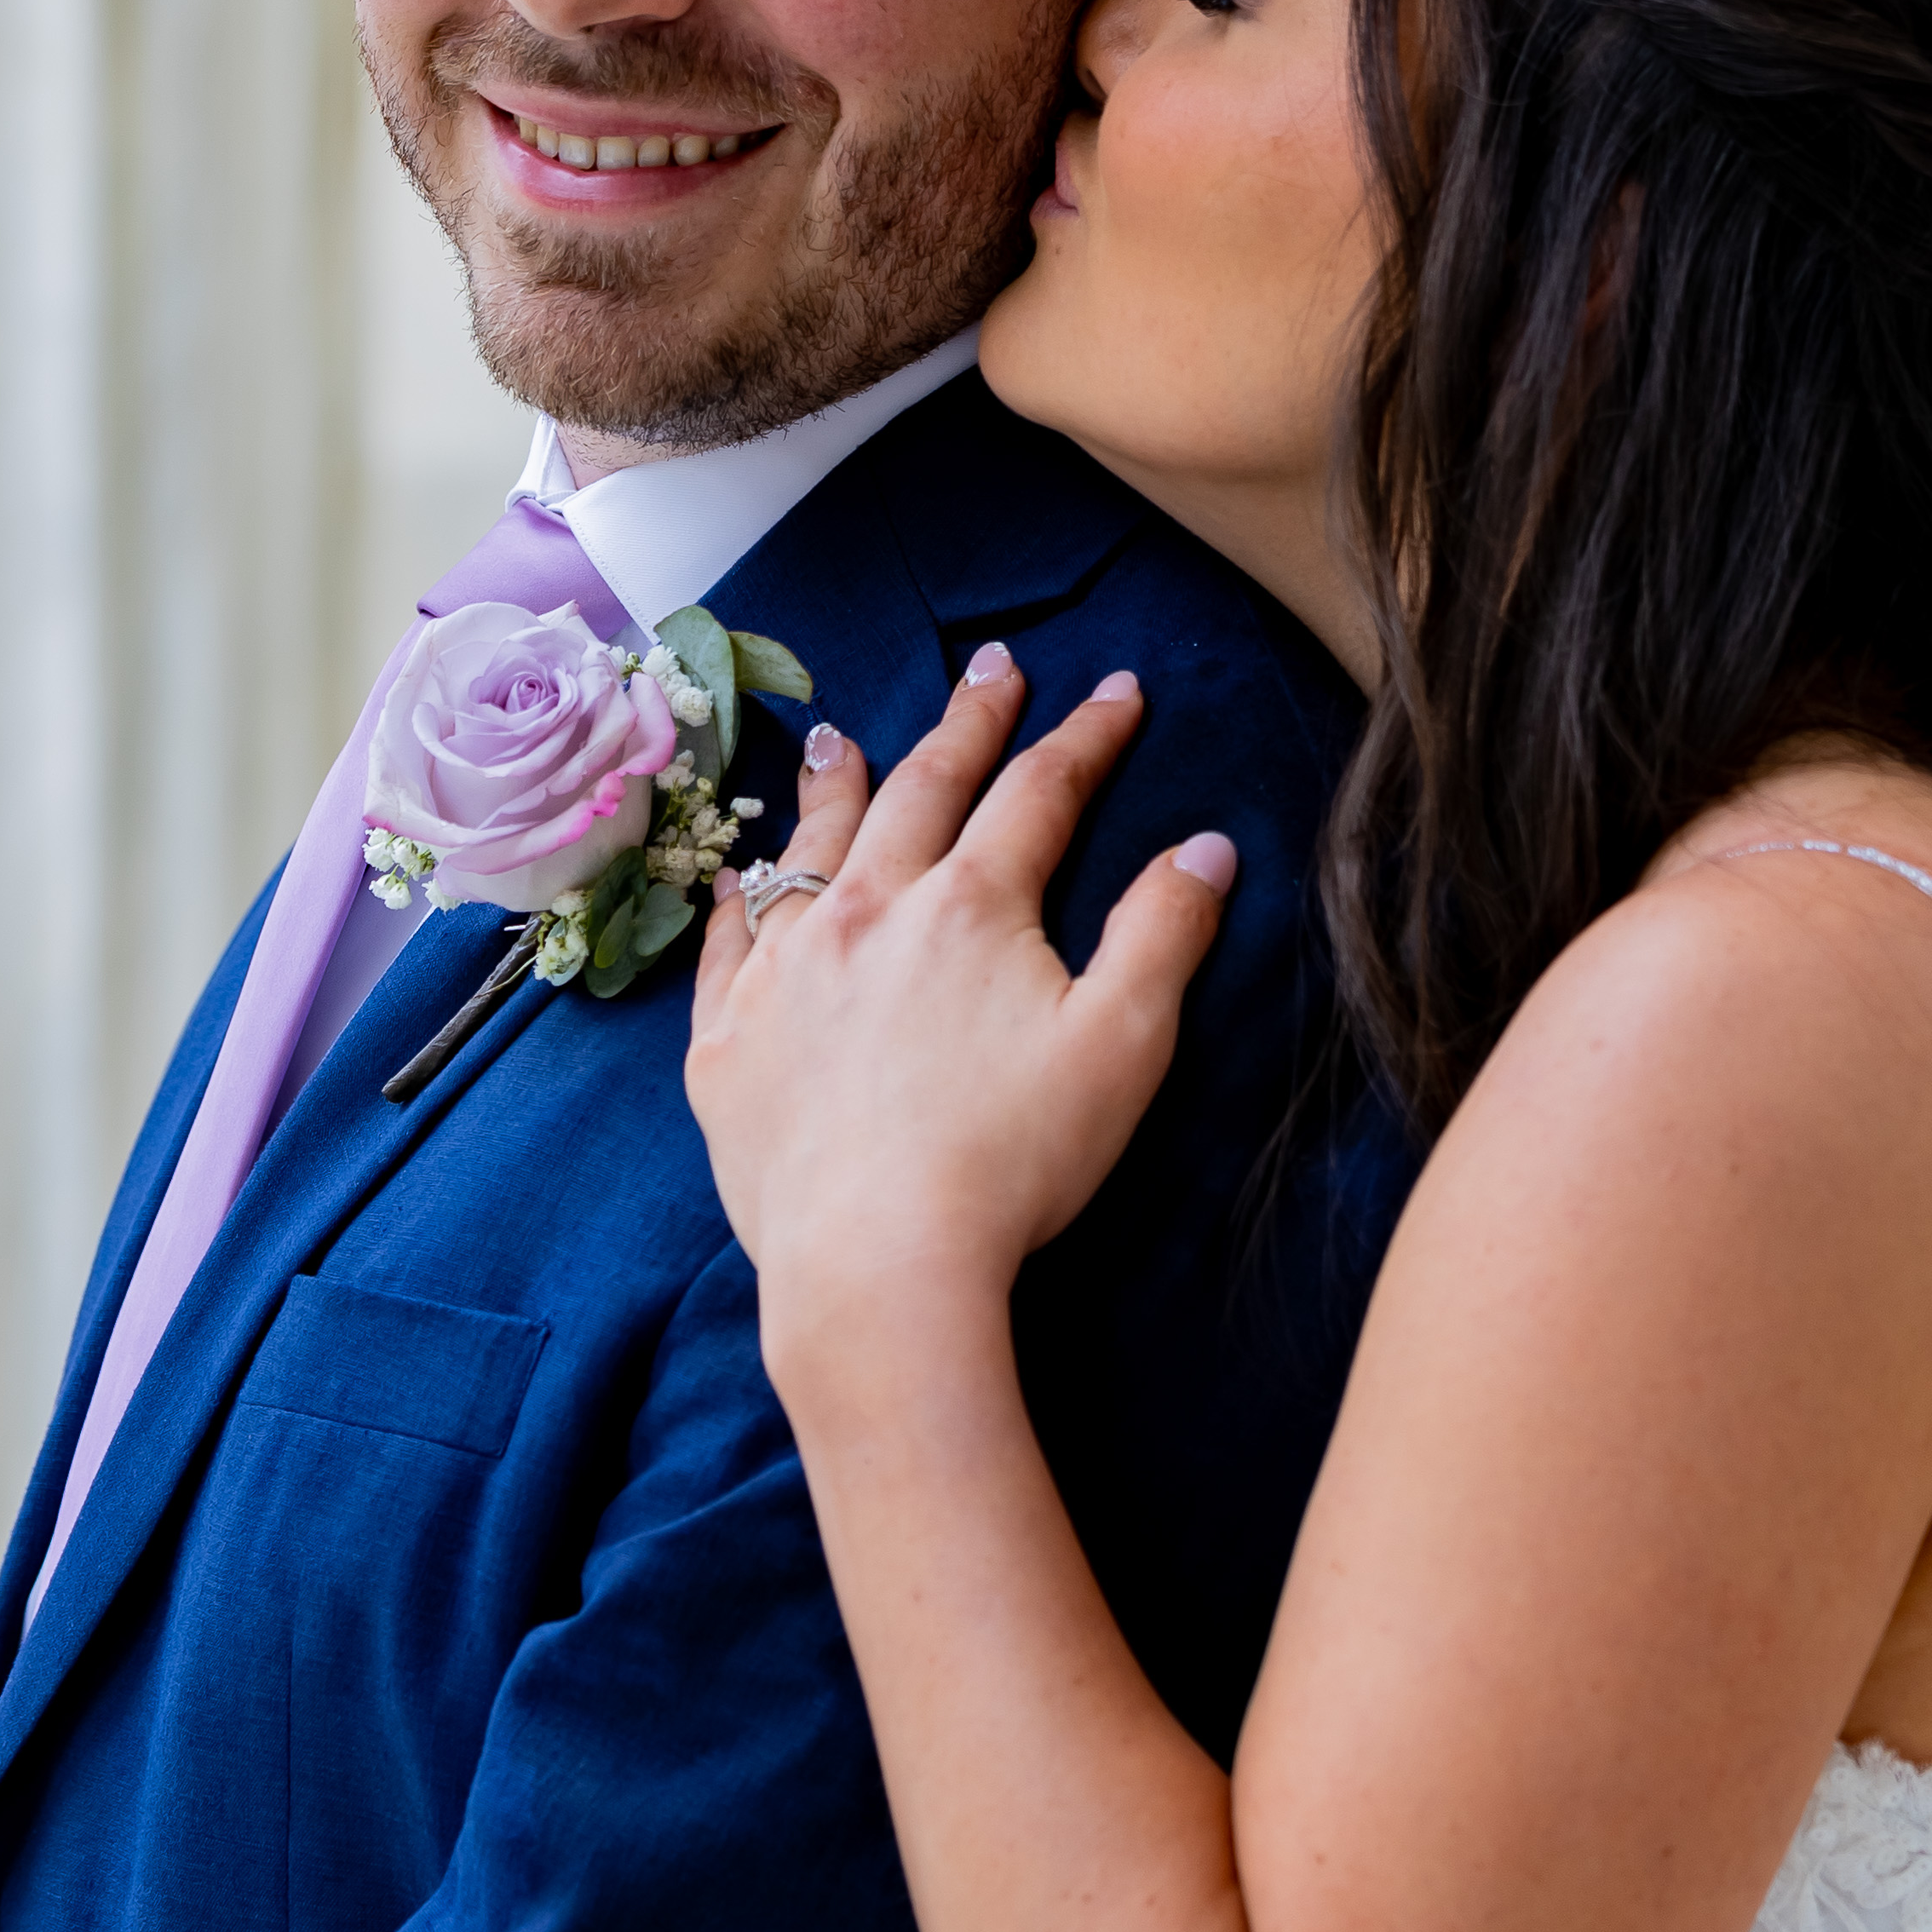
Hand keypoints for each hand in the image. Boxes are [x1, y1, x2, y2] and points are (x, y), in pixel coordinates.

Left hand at [684, 649, 1236, 1361]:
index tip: (1114, 691)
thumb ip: (1163, 936)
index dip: (1084, 738)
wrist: (877, 1262)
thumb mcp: (1122, 1046)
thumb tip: (1205, 848)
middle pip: (923, 792)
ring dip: (836, 787)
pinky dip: (736, 902)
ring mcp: (785, 973)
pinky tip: (737, 880)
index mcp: (972, 907)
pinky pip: (725, 947)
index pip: (1038, 794)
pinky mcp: (727, 1044)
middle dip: (967, 723)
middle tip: (991, 668)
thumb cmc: (1013, 1162)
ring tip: (841, 737)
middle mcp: (868, 913)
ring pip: (809, 850)